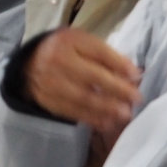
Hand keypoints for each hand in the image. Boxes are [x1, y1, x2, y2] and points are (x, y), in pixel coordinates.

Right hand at [21, 27, 141, 132]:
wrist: (29, 66)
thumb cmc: (63, 51)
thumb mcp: (82, 42)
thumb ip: (106, 54)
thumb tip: (133, 72)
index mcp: (68, 42)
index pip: (97, 52)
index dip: (117, 64)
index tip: (136, 75)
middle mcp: (57, 62)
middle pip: (91, 77)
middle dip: (116, 89)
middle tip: (135, 98)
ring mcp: (50, 83)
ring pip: (83, 98)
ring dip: (107, 108)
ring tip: (125, 114)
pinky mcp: (47, 101)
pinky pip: (72, 112)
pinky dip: (91, 119)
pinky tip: (106, 123)